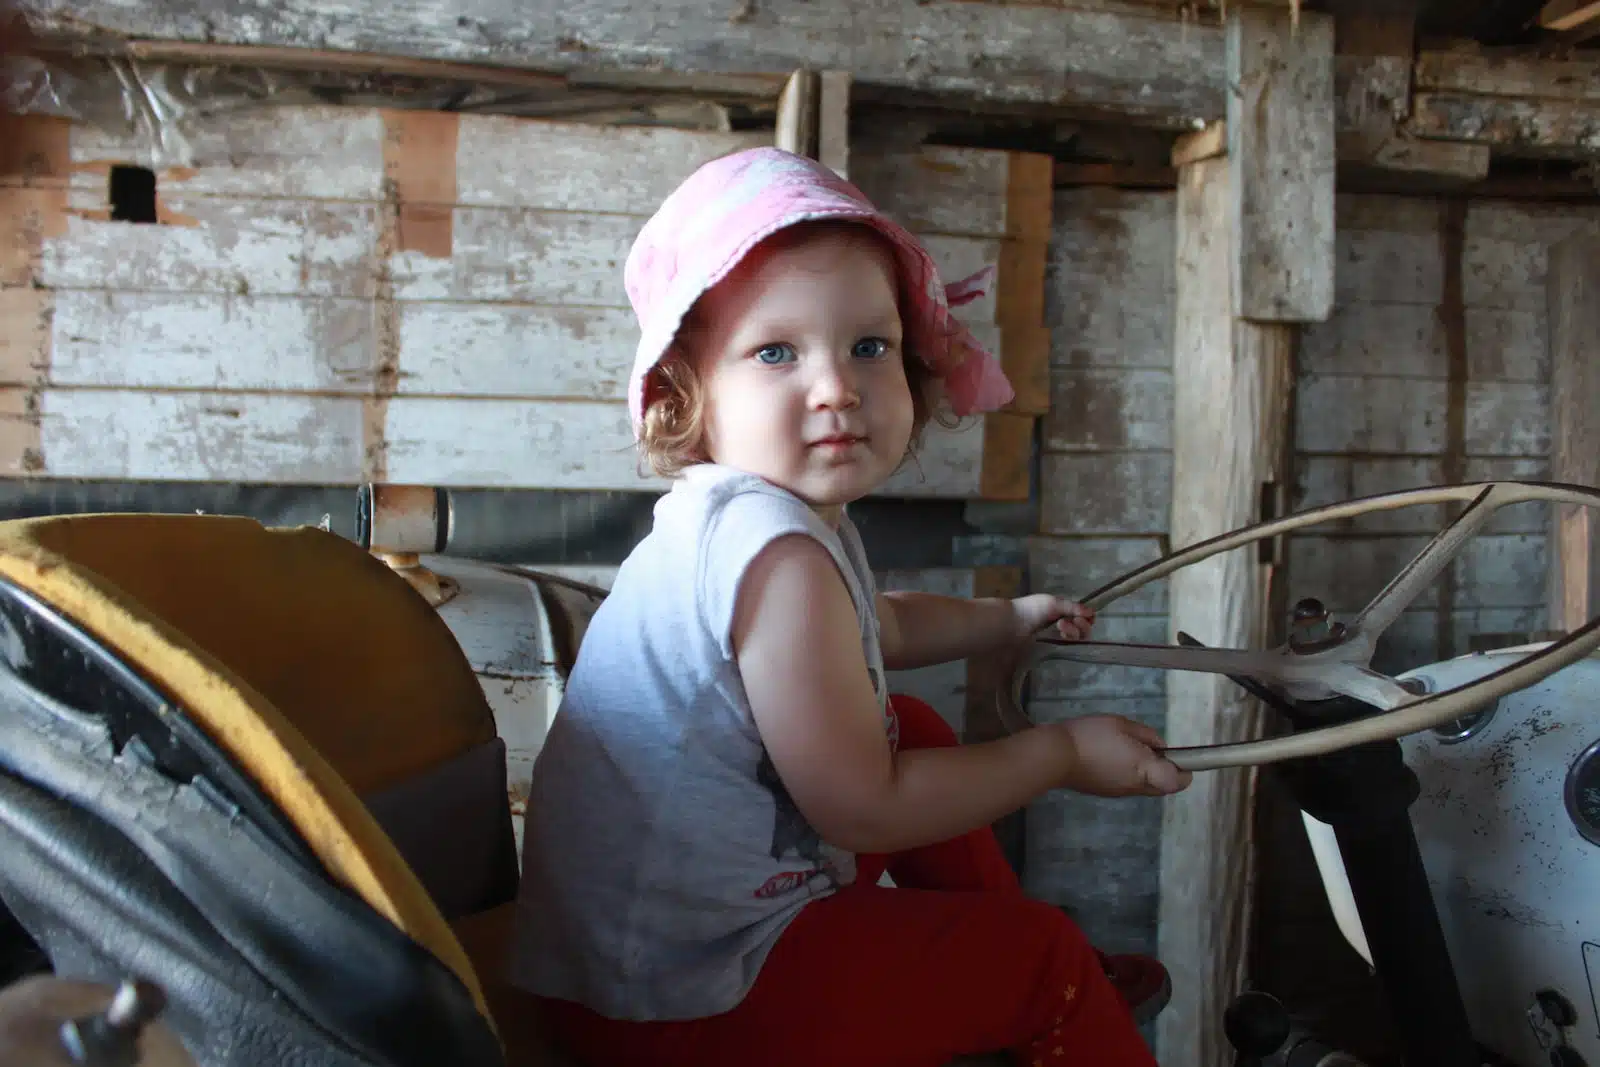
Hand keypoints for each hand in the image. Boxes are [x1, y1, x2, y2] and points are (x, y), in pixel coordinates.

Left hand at [1011, 593, 1094, 642]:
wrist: (1013, 623)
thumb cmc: (1032, 609)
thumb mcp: (1053, 603)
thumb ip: (1073, 608)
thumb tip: (1092, 612)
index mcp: (1064, 612)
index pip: (1085, 618)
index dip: (1088, 619)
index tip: (1084, 617)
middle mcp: (1064, 625)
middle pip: (1084, 630)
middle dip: (1082, 625)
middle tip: (1071, 621)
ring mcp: (1059, 638)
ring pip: (1078, 639)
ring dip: (1074, 631)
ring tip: (1060, 625)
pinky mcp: (1054, 648)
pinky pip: (1068, 647)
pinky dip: (1068, 640)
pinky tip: (1060, 635)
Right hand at [1049, 715, 1192, 796]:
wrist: (1056, 756)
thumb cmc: (1091, 736)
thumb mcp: (1121, 724)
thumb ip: (1146, 735)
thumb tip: (1159, 746)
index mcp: (1144, 769)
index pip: (1177, 781)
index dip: (1184, 771)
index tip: (1180, 758)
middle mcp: (1136, 786)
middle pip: (1163, 787)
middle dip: (1165, 771)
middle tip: (1152, 751)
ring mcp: (1120, 793)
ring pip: (1144, 787)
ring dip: (1145, 773)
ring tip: (1126, 750)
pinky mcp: (1106, 793)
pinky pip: (1127, 786)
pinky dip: (1127, 774)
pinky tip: (1110, 758)